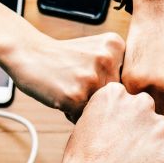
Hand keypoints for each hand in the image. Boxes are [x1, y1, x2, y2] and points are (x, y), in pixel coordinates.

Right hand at [0, 82, 163, 162]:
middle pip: (153, 118)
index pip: (134, 101)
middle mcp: (139, 104)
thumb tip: (112, 116)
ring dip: (155, 158)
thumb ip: (104, 116)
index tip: (120, 145)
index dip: (129, 127)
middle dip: (145, 140)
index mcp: (113, 93)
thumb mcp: (82, 131)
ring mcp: (159, 127)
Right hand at [7, 32, 124, 120]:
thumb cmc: (62, 57)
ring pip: (101, 109)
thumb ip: (117, 69)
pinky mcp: (75, 95)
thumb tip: (136, 106)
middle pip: (116, 97)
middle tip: (77, 83)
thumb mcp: (96, 50)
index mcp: (116, 45)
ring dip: (85, 107)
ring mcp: (92, 78)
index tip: (90, 76)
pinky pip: (83, 117)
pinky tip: (61, 95)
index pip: (127, 82)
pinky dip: (71, 113)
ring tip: (69, 89)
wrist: (27, 52)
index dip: (107, 85)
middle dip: (98, 98)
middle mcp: (107, 59)